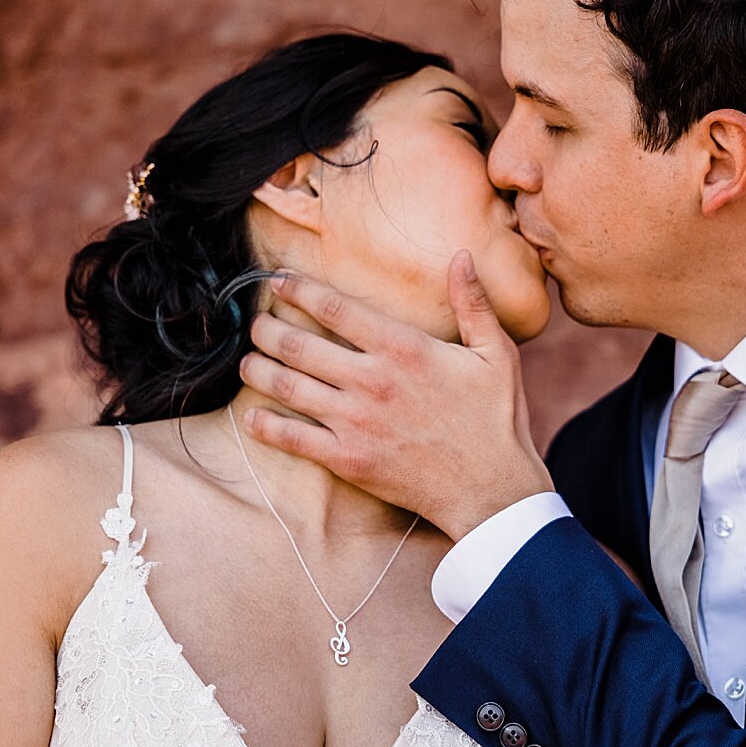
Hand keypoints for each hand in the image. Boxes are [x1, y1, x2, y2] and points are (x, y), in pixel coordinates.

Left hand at [238, 251, 554, 539]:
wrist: (492, 490)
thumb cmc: (496, 420)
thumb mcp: (496, 354)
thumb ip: (473, 303)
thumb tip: (461, 256)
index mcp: (404, 348)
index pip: (336, 308)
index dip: (300, 290)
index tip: (280, 279)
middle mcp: (372, 380)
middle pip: (299, 345)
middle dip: (268, 329)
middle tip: (256, 323)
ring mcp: (355, 422)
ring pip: (289, 388)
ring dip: (259, 370)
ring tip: (248, 360)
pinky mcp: (348, 459)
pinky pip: (294, 439)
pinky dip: (266, 426)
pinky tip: (252, 416)